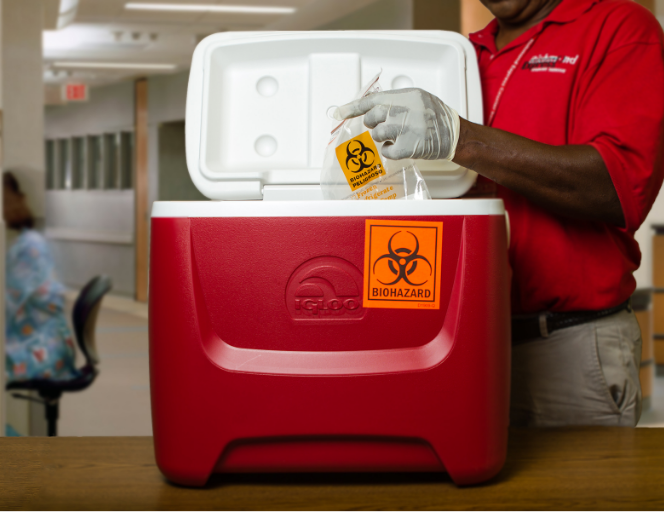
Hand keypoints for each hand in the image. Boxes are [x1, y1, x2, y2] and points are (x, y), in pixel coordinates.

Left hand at [333, 88, 459, 160]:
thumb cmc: (435, 116)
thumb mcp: (417, 98)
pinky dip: (391, 150)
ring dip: (384, 137)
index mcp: (405, 96)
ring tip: (398, 135)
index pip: (372, 99)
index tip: (339, 112)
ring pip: (378, 134)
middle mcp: (403, 110)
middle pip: (372, 117)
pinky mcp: (408, 147)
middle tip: (385, 125)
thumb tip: (371, 106)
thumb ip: (395, 100)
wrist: (454, 134)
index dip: (353, 107)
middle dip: (374, 123)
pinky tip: (401, 146)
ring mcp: (405, 129)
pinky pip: (386, 150)